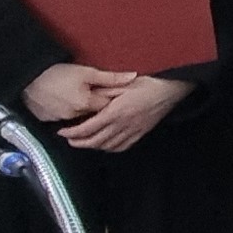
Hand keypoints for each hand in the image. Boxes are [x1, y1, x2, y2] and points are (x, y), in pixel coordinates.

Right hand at [22, 62, 139, 124]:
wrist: (26, 76)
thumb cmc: (56, 72)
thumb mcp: (86, 71)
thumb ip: (111, 77)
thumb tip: (133, 77)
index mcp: (86, 104)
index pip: (108, 107)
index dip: (112, 100)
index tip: (114, 94)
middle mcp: (74, 116)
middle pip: (93, 114)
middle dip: (96, 105)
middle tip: (92, 92)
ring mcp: (60, 120)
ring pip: (77, 118)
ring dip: (80, 109)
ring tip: (75, 94)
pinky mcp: (47, 120)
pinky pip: (62, 119)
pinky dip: (65, 111)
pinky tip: (62, 100)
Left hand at [57, 75, 190, 152]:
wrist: (170, 89)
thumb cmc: (147, 83)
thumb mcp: (122, 84)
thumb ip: (104, 92)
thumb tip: (87, 98)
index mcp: (115, 112)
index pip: (88, 128)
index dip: (72, 132)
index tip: (62, 131)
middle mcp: (123, 125)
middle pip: (95, 141)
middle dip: (79, 143)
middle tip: (68, 139)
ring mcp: (132, 131)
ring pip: (108, 146)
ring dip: (93, 146)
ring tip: (84, 142)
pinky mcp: (141, 133)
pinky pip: (122, 147)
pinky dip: (110, 148)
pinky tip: (105, 145)